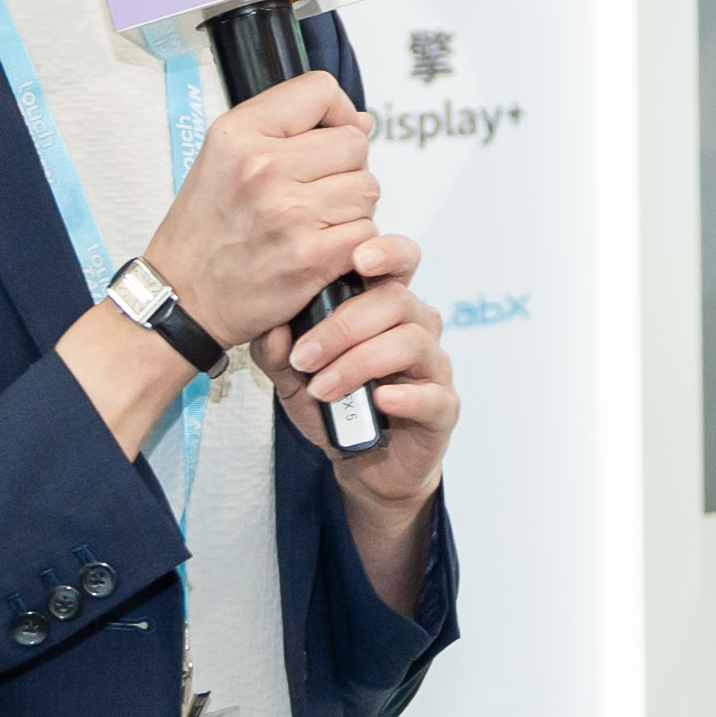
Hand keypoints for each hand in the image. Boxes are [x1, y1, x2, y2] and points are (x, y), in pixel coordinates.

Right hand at [141, 70, 378, 347]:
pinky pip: (365, 233)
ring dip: (351, 209)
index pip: (320, 90)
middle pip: (354, 145)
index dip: (336, 114)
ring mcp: (288, 212)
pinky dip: (351, 245)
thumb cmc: (205, 229)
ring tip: (313, 222)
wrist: (180, 297)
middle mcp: (263, 167)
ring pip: (366, 189)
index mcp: (239, 133)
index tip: (326, 138)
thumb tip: (360, 121)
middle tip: (312, 193)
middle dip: (344, 169)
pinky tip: (319, 250)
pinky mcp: (310, 257)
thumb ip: (289, 127)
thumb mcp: (225, 156)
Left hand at [259, 229, 460, 511]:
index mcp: (385, 308)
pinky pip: (433, 394)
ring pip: (411, 342)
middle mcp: (416, 327)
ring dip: (359, 364)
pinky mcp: (443, 407)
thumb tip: (272, 330)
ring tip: (322, 389)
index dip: (386, 252)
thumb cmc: (336, 406)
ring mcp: (434, 366)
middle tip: (303, 358)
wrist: (363, 463)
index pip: (399, 262)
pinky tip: (379, 400)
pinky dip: (405, 396)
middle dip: (343, 327)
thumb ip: (277, 353)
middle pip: (395, 301)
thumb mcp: (293, 379)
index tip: (357, 259)